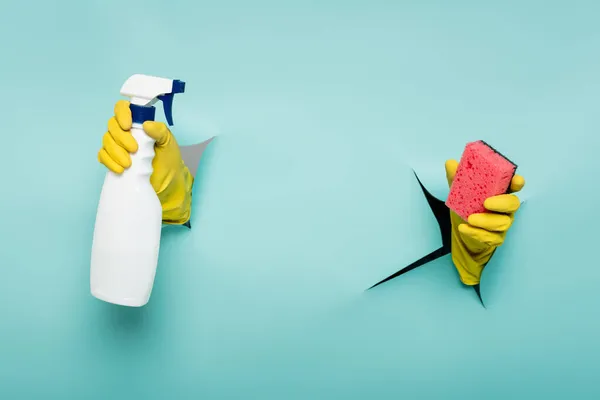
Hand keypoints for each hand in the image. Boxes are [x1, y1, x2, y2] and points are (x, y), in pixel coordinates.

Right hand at [98, 100, 193, 223]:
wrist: (168, 181)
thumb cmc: (168, 157)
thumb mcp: (168, 142)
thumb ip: (160, 131)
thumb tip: (146, 124)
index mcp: (137, 123)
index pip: (122, 108)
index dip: (121, 113)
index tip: (127, 125)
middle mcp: (125, 132)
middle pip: (112, 126)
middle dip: (121, 138)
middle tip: (134, 149)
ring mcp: (117, 146)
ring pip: (106, 141)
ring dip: (115, 152)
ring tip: (129, 164)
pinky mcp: (113, 160)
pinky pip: (103, 156)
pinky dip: (109, 162)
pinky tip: (120, 169)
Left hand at [445, 159, 524, 284]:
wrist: (464, 229)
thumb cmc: (468, 206)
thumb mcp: (460, 191)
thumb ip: (456, 178)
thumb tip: (450, 163)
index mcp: (499, 192)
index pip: (514, 186)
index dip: (517, 183)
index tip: (516, 181)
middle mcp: (505, 207)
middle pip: (513, 204)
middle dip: (501, 203)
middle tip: (486, 203)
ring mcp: (502, 223)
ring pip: (503, 223)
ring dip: (487, 221)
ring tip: (470, 218)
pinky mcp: (496, 237)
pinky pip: (492, 238)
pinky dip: (477, 233)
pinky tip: (465, 228)